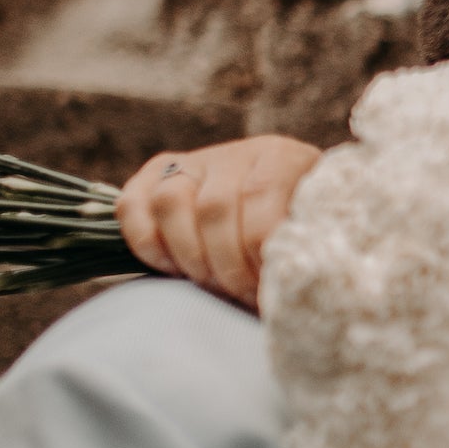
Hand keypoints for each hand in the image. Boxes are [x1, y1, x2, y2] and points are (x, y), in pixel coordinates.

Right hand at [117, 136, 321, 307]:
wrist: (286, 218)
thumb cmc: (302, 240)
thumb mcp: (316, 239)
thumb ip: (304, 249)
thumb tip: (285, 283)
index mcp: (283, 158)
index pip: (259, 198)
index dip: (257, 251)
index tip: (268, 286)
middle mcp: (235, 153)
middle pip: (213, 206)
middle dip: (225, 265)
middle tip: (241, 294)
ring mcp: (194, 162)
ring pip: (169, 201)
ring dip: (189, 256)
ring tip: (212, 284)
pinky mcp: (157, 177)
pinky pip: (132, 205)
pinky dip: (147, 243)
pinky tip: (174, 269)